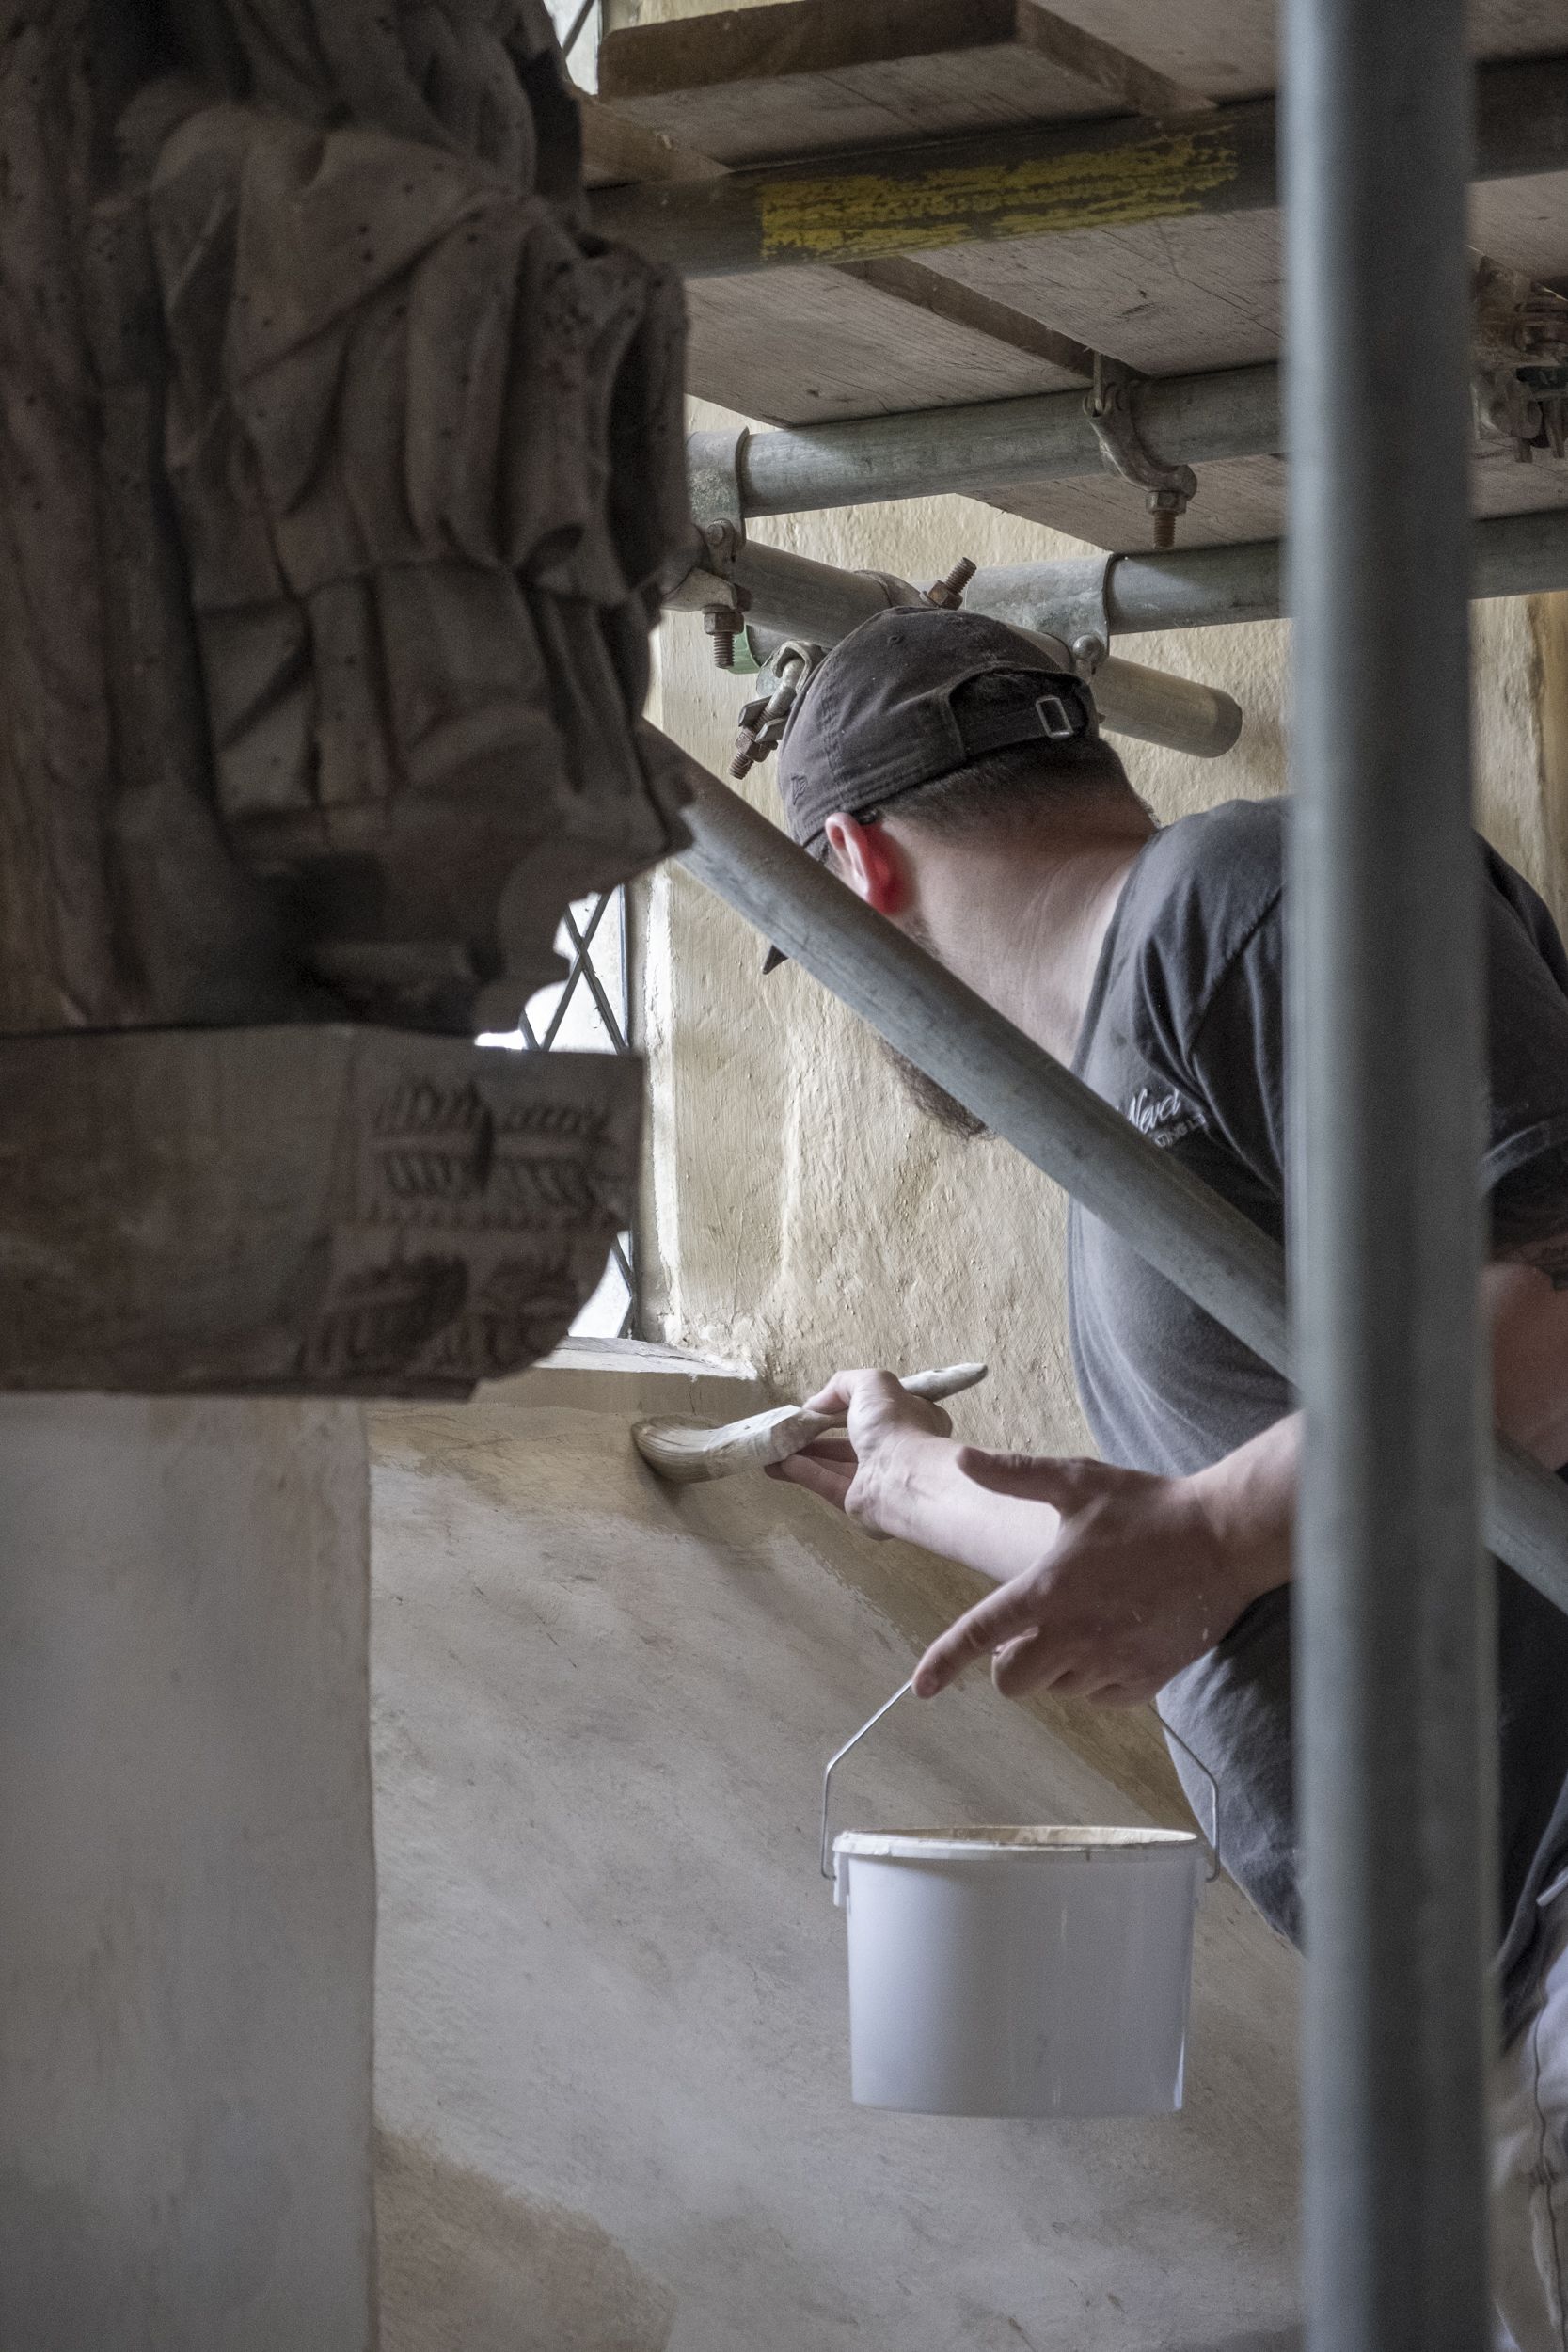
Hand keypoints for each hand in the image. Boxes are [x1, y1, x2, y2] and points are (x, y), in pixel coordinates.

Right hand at [765, 1368, 951, 1534]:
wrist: (903, 1477)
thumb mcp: (871, 1383)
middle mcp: (894, 1449)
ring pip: (834, 1464)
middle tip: (789, 1430)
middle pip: (849, 1440)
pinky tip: (781, 1465)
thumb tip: (816, 1403)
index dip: (846, 1407)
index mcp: (907, 1420)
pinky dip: (805, 1473)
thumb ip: (843, 1385)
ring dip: (804, 1455)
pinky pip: (827, 1484)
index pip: (876, 1410)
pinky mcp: (859, 1502)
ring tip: (774, 1449)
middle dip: (818, 1435)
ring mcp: (877, 1478)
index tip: (818, 1407)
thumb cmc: (894, 1424)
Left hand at [913, 1449, 1268, 1707]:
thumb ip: (1014, 1475)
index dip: (945, 1662)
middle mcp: (1074, 1636)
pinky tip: (1112, 1638)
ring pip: (1056, 1688)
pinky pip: (1099, 1697)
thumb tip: (962, 1460)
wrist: (1224, 1538)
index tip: (922, 1688)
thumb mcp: (1077, 1481)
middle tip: (1033, 1626)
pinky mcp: (1146, 1680)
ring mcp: (1112, 1663)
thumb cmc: (1148, 1506)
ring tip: (1085, 1618)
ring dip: (1055, 1665)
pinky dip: (1094, 1678)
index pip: (980, 1635)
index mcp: (1048, 1590)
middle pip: (1012, 1681)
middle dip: (1009, 1662)